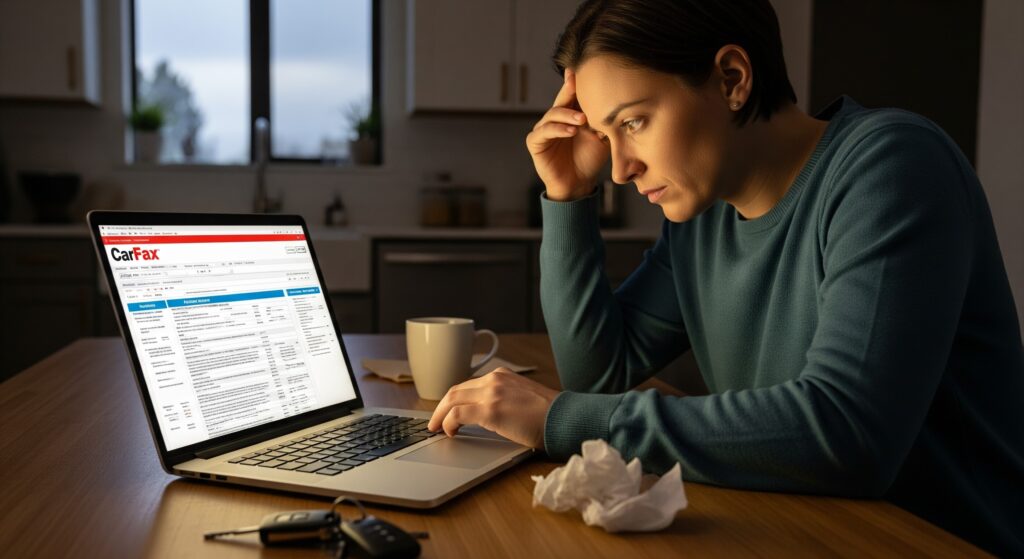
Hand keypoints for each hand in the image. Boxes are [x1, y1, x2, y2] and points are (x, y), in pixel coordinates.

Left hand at [427, 367, 559, 448]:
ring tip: (436, 429)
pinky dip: (448, 423)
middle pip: (456, 390)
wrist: (565, 418)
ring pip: (452, 399)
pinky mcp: (491, 409)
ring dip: (440, 415)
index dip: (453, 401)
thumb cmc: (550, 414)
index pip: (468, 386)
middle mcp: (495, 379)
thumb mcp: (523, 399)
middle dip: (441, 407)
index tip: (446, 412)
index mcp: (502, 376)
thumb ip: (504, 399)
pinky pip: (458, 414)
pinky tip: (451, 433)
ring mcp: (492, 393)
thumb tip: (486, 416)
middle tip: (434, 422)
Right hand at [525, 68, 608, 201]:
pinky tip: (571, 131)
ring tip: (582, 119)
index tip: (579, 70)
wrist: (578, 183)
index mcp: (570, 114)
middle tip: (576, 82)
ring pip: (553, 114)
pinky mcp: (535, 142)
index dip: (574, 83)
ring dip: (568, 115)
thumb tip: (614, 103)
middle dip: (569, 90)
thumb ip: (601, 120)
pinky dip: (558, 130)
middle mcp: (555, 119)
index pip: (572, 96)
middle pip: (561, 100)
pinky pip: (544, 132)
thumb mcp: (600, 137)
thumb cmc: (589, 159)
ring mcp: (543, 129)